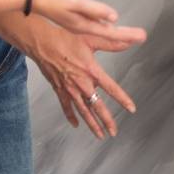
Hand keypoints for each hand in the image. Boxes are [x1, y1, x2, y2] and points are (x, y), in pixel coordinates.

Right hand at [0, 12, 142, 140]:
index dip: (123, 99)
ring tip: (100, 135)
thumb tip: (130, 40)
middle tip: (114, 132)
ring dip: (92, 124)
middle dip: (107, 121)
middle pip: (97, 107)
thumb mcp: (91, 38)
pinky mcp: (59, 90)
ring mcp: (69, 89)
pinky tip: (76, 124)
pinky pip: (66, 107)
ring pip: (83, 111)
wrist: (41, 42)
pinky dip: (71, 116)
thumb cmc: (64, 38)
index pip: (112, 89)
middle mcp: (81, 84)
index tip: (131, 109)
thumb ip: (112, 42)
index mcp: (92, 72)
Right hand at [29, 0, 139, 40]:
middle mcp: (82, 28)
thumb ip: (95, 10)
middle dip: (125, 36)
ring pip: (101, 31)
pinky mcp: (72, 19)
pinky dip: (103, 27)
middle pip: (108, 35)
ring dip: (115, 34)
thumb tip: (114, 18)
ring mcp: (76, 25)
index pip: (111, 32)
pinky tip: (107, 25)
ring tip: (129, 35)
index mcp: (84, 25)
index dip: (128, 35)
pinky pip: (93, 26)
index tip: (142, 36)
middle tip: (141, 36)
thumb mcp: (76, 1)